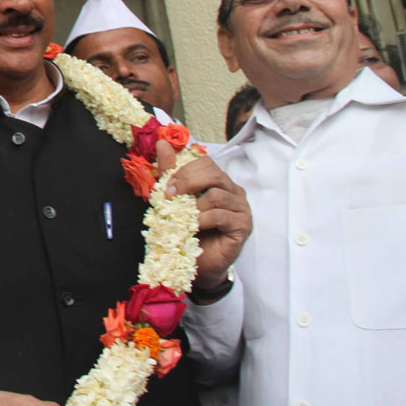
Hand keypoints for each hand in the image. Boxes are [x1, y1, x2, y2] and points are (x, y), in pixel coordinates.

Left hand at [157, 141, 250, 289]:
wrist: (198, 263)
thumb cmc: (188, 229)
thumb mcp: (174, 197)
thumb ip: (170, 171)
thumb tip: (162, 142)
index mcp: (219, 182)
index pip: (206, 163)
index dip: (184, 171)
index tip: (168, 186)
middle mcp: (233, 192)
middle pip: (214, 173)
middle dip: (188, 182)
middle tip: (172, 196)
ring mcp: (241, 208)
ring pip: (217, 194)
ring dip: (195, 205)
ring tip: (185, 217)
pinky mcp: (243, 226)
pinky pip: (221, 215)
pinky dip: (203, 219)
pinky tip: (195, 226)